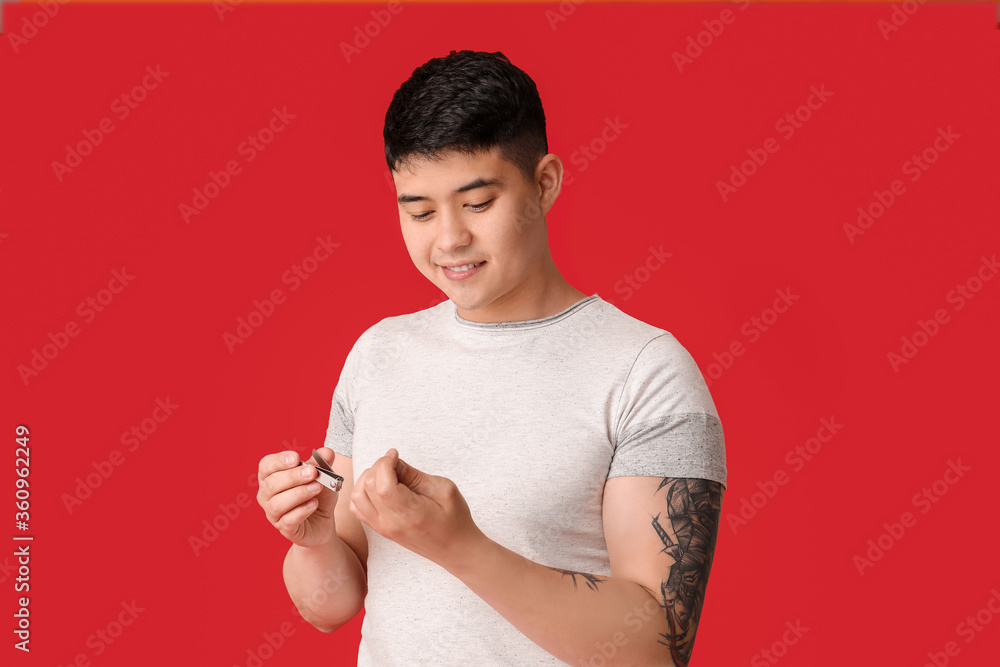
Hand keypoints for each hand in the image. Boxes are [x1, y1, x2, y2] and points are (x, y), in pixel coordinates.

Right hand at [257, 447, 339, 548]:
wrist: (323, 520)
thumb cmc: (317, 494)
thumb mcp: (323, 475)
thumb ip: (323, 463)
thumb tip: (326, 451)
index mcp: (271, 476)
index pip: (266, 466)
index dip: (279, 461)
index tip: (296, 458)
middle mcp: (266, 495)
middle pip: (272, 484)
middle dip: (293, 476)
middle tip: (313, 473)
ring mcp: (273, 513)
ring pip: (277, 503)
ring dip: (299, 493)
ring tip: (317, 487)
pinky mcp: (284, 529)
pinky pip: (288, 520)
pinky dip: (302, 510)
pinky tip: (314, 504)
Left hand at [349, 448, 484, 568]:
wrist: (456, 549)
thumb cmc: (455, 520)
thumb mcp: (443, 489)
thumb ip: (415, 475)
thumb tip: (395, 463)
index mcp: (408, 513)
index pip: (381, 483)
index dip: (384, 463)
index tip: (395, 455)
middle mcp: (390, 522)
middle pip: (366, 487)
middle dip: (378, 467)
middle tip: (395, 463)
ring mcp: (383, 528)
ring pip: (357, 497)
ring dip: (367, 479)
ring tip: (387, 474)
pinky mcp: (381, 530)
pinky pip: (358, 509)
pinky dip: (363, 493)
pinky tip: (380, 487)